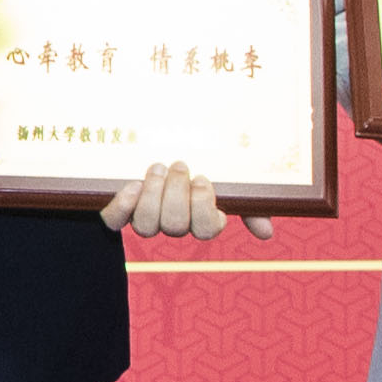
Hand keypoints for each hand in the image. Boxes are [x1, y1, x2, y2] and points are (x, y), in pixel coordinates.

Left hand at [98, 157, 274, 241]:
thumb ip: (249, 205)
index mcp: (199, 219)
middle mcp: (172, 224)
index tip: (203, 179)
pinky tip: (131, 186)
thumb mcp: (229, 182)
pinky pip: (114, 220)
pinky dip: (122, 206)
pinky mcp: (119, 210)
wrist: (161, 147)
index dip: (203, 206)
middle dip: (176, 194)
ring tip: (158, 167)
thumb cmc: (198, 168)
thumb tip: (267, 234)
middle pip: (174, 226)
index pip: (205, 229)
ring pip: (146, 225)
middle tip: (179, 165)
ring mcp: (145, 217)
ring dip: (152, 194)